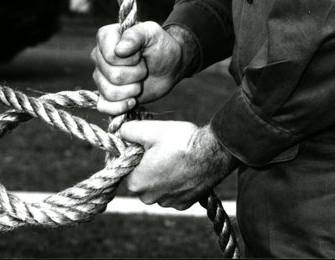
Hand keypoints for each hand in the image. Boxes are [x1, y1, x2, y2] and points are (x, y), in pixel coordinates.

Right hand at [91, 21, 184, 115]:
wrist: (169, 66)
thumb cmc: (160, 46)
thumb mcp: (152, 33)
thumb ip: (135, 35)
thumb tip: (118, 51)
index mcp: (106, 37)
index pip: (111, 56)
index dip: (131, 60)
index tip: (140, 54)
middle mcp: (99, 57)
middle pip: (112, 75)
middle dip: (136, 75)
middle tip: (143, 67)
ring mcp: (101, 77)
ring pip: (109, 92)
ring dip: (132, 90)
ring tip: (140, 81)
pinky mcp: (106, 95)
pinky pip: (103, 106)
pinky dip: (120, 107)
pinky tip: (132, 101)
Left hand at [119, 120, 237, 209]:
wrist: (214, 153)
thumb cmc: (180, 141)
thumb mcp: (150, 129)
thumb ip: (128, 130)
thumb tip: (120, 132)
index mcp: (136, 183)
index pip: (125, 168)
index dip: (133, 154)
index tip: (145, 144)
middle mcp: (149, 199)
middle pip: (141, 178)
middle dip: (146, 165)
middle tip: (160, 149)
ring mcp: (168, 203)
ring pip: (156, 187)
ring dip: (161, 175)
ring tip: (174, 157)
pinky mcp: (184, 204)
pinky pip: (172, 192)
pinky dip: (175, 182)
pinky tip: (183, 168)